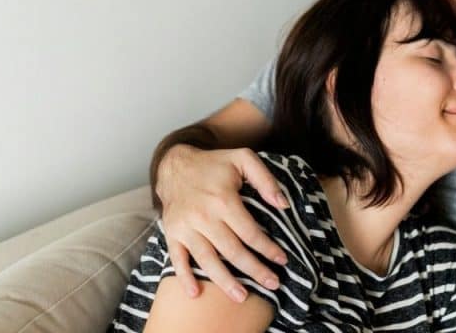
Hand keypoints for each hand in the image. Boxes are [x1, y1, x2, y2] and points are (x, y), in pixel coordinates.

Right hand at [156, 145, 289, 302]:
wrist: (175, 163)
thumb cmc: (214, 163)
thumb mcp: (243, 159)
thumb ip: (265, 179)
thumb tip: (283, 204)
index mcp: (223, 200)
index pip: (250, 232)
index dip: (268, 249)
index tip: (282, 260)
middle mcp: (203, 216)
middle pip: (232, 251)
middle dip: (254, 270)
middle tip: (273, 283)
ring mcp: (185, 227)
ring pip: (207, 260)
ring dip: (225, 281)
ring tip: (242, 297)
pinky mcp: (172, 233)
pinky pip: (177, 258)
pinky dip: (184, 277)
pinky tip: (195, 293)